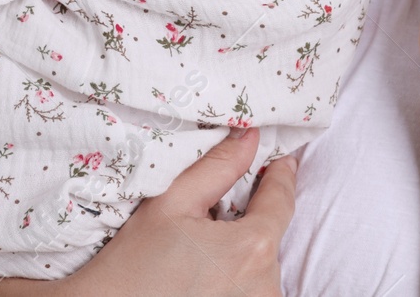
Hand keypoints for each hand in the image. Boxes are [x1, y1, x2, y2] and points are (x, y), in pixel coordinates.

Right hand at [67, 128, 292, 296]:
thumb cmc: (135, 265)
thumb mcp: (170, 203)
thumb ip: (217, 166)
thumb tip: (249, 137)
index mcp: (252, 248)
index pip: (280, 201)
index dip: (281, 176)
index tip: (283, 161)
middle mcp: (265, 285)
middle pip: (269, 236)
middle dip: (249, 220)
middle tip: (216, 215)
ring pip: (262, 266)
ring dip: (243, 253)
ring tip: (202, 254)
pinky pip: (253, 288)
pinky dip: (237, 276)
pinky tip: (206, 275)